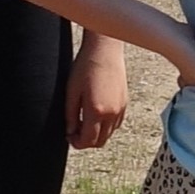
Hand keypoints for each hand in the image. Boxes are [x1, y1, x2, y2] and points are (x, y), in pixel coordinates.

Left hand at [65, 33, 129, 151]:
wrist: (104, 50)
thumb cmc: (85, 67)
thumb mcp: (72, 92)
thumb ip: (71, 115)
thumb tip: (70, 131)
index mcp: (96, 111)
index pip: (88, 140)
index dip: (77, 143)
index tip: (69, 136)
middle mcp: (111, 113)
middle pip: (100, 141)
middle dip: (86, 141)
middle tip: (75, 132)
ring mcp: (120, 109)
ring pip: (109, 134)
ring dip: (97, 134)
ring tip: (84, 122)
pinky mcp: (125, 103)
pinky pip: (117, 124)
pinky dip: (107, 126)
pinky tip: (97, 115)